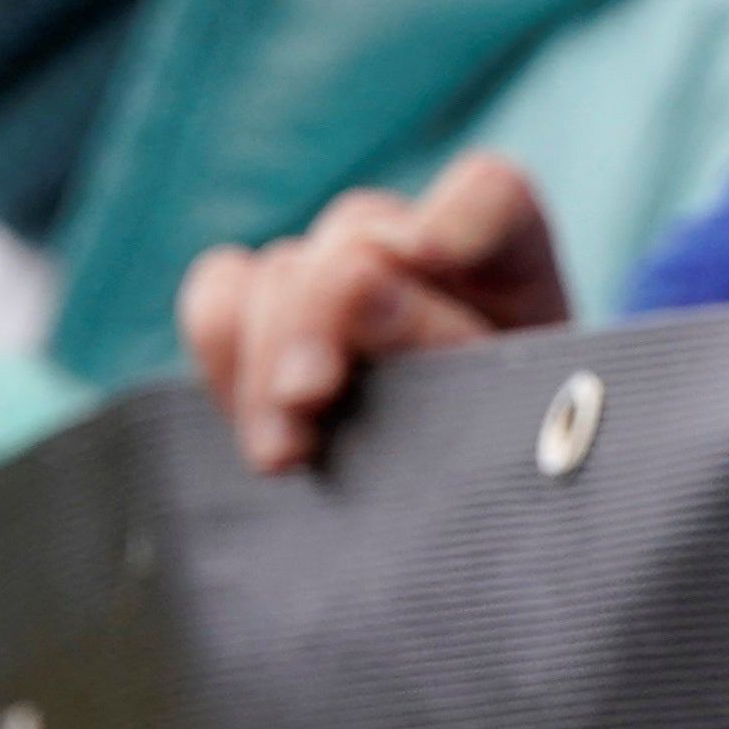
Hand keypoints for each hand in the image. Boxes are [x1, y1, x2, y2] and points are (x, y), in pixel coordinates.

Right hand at [177, 150, 569, 475]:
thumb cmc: (507, 467)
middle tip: (309, 396)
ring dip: (269, 357)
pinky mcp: (267, 323)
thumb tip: (366, 278)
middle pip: (357, 231)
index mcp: (509, 264)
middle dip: (321, 314)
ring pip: (280, 270)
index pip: (490, 195)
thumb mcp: (498, 417)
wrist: (463, 532)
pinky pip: (218, 293)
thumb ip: (440, 344)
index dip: (455, 219)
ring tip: (285, 452)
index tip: (425, 258)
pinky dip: (221, 348)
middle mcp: (417, 253)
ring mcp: (335, 283)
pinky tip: (258, 428)